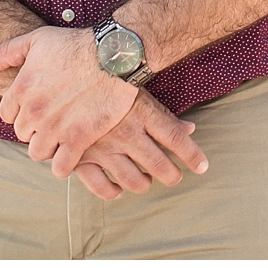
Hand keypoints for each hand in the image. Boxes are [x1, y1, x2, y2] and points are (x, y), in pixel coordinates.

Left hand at [0, 26, 137, 175]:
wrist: (114, 55)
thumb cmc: (76, 44)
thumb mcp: (37, 39)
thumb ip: (7, 52)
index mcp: (21, 89)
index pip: (7, 115)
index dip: (21, 111)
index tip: (37, 107)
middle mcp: (34, 112)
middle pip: (23, 134)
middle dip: (35, 128)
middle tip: (53, 120)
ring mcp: (55, 128)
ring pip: (38, 153)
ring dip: (47, 147)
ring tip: (61, 137)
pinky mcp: (77, 140)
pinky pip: (60, 167)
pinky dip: (64, 164)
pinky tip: (72, 153)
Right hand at [71, 89, 209, 200]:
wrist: (64, 75)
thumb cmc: (107, 81)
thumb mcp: (138, 92)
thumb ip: (164, 116)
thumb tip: (191, 130)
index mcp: (142, 112)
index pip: (176, 139)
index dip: (192, 155)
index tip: (202, 167)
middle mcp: (126, 132)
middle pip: (157, 163)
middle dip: (171, 175)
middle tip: (174, 177)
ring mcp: (104, 147)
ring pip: (133, 180)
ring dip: (143, 184)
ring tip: (146, 181)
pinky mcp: (81, 157)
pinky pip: (101, 186)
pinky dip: (112, 192)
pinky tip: (118, 189)